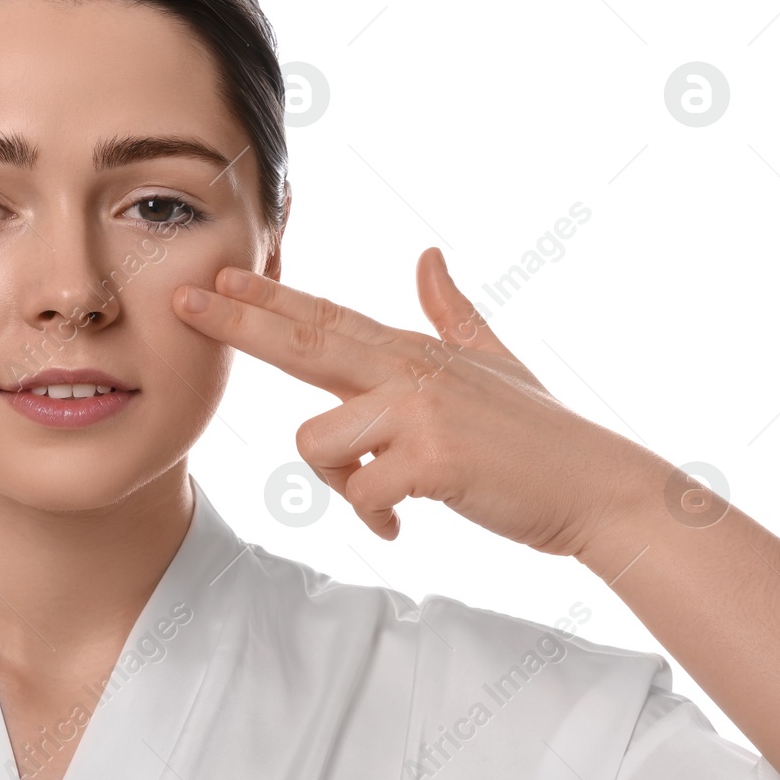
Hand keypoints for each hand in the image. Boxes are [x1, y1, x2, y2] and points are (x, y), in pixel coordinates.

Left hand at [171, 248, 668, 556]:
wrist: (597, 489)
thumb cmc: (539, 435)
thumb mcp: (494, 359)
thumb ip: (451, 311)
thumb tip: (428, 254)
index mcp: (412, 352)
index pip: (325, 318)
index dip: (268, 297)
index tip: (219, 275)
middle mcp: (409, 371)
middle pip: (304, 341)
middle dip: (238, 321)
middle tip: (183, 301)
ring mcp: (419, 411)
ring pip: (318, 442)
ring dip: (340, 484)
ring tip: (385, 500)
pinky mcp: (430, 460)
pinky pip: (361, 494)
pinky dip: (376, 519)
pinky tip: (404, 525)